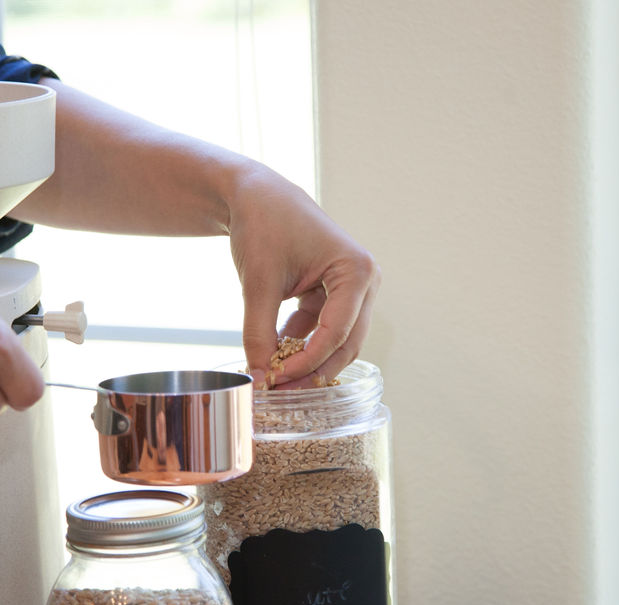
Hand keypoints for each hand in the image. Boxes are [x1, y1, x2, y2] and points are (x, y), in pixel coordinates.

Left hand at [228, 166, 379, 388]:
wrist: (255, 196)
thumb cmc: (264, 226)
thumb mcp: (259, 283)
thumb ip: (259, 334)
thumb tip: (260, 379)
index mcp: (356, 271)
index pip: (337, 332)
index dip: (307, 363)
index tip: (276, 381)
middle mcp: (363, 281)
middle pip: (346, 343)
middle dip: (313, 370)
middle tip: (281, 394)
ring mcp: (352, 289)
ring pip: (335, 341)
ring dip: (307, 362)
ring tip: (275, 381)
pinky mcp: (333, 293)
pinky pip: (321, 330)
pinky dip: (300, 345)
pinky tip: (275, 359)